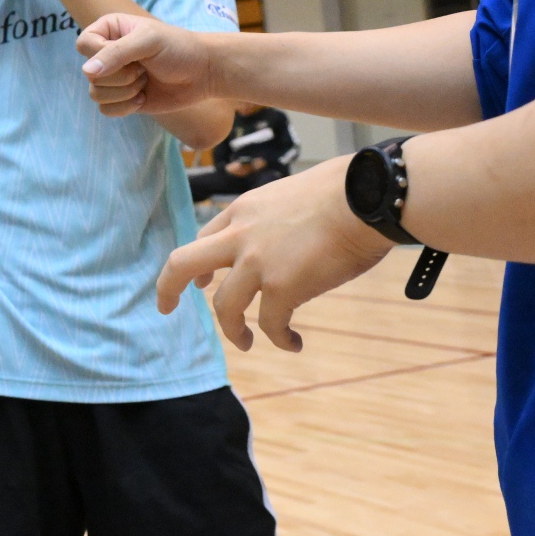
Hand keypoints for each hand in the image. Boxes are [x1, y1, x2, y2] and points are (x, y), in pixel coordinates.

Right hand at [76, 12, 218, 116]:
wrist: (203, 74)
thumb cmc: (178, 49)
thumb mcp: (148, 42)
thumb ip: (115, 53)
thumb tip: (86, 72)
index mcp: (109, 30)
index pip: (84, 44)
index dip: (100, 55)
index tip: (128, 55)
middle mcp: (106, 54)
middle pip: (90, 74)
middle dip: (121, 76)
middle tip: (144, 68)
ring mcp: (113, 78)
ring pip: (95, 94)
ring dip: (124, 92)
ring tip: (145, 81)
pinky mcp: (121, 99)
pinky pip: (106, 110)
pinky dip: (125, 107)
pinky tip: (144, 97)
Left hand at [154, 157, 390, 352]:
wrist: (368, 196)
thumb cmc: (347, 191)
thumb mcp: (292, 194)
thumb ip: (277, 219)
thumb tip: (292, 237)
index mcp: (243, 209)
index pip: (205, 237)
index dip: (197, 263)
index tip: (200, 282)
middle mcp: (240, 235)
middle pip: (183, 263)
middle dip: (168, 288)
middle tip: (166, 308)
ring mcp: (257, 262)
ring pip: (224, 307)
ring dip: (233, 331)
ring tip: (247, 343)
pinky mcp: (281, 287)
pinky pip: (271, 324)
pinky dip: (281, 339)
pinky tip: (293, 344)